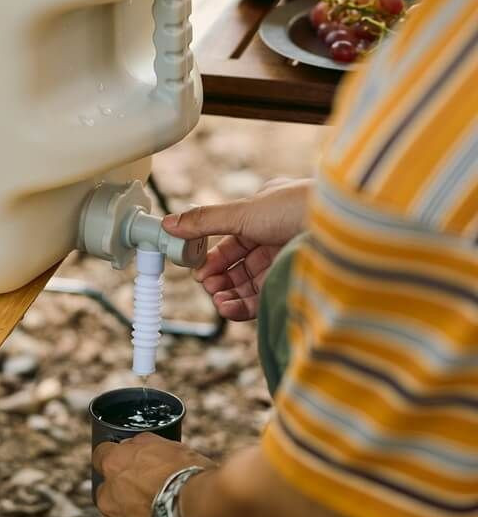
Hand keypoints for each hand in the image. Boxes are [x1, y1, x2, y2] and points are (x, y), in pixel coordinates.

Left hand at [93, 433, 214, 516]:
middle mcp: (107, 496)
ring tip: (160, 516)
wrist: (202, 516)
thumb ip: (145, 444)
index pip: (102, 455)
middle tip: (150, 491)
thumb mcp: (168, 446)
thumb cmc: (188, 476)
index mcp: (114, 465)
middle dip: (123, 491)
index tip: (128, 462)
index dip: (117, 459)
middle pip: (107, 491)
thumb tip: (137, 444)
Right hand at [162, 178, 312, 320]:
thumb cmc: (300, 207)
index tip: (197, 269)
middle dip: (218, 279)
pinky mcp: (293, 283)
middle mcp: (276, 237)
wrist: (348, 228)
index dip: (212, 257)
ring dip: (228, 294)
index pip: (230, 241)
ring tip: (218, 300)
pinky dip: (243, 305)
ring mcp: (285, 261)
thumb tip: (170, 224)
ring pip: (248, 284)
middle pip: (237, 266)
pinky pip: (262, 298)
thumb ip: (204, 221)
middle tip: (208, 286)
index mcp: (265, 213)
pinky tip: (229, 308)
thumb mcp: (243, 211)